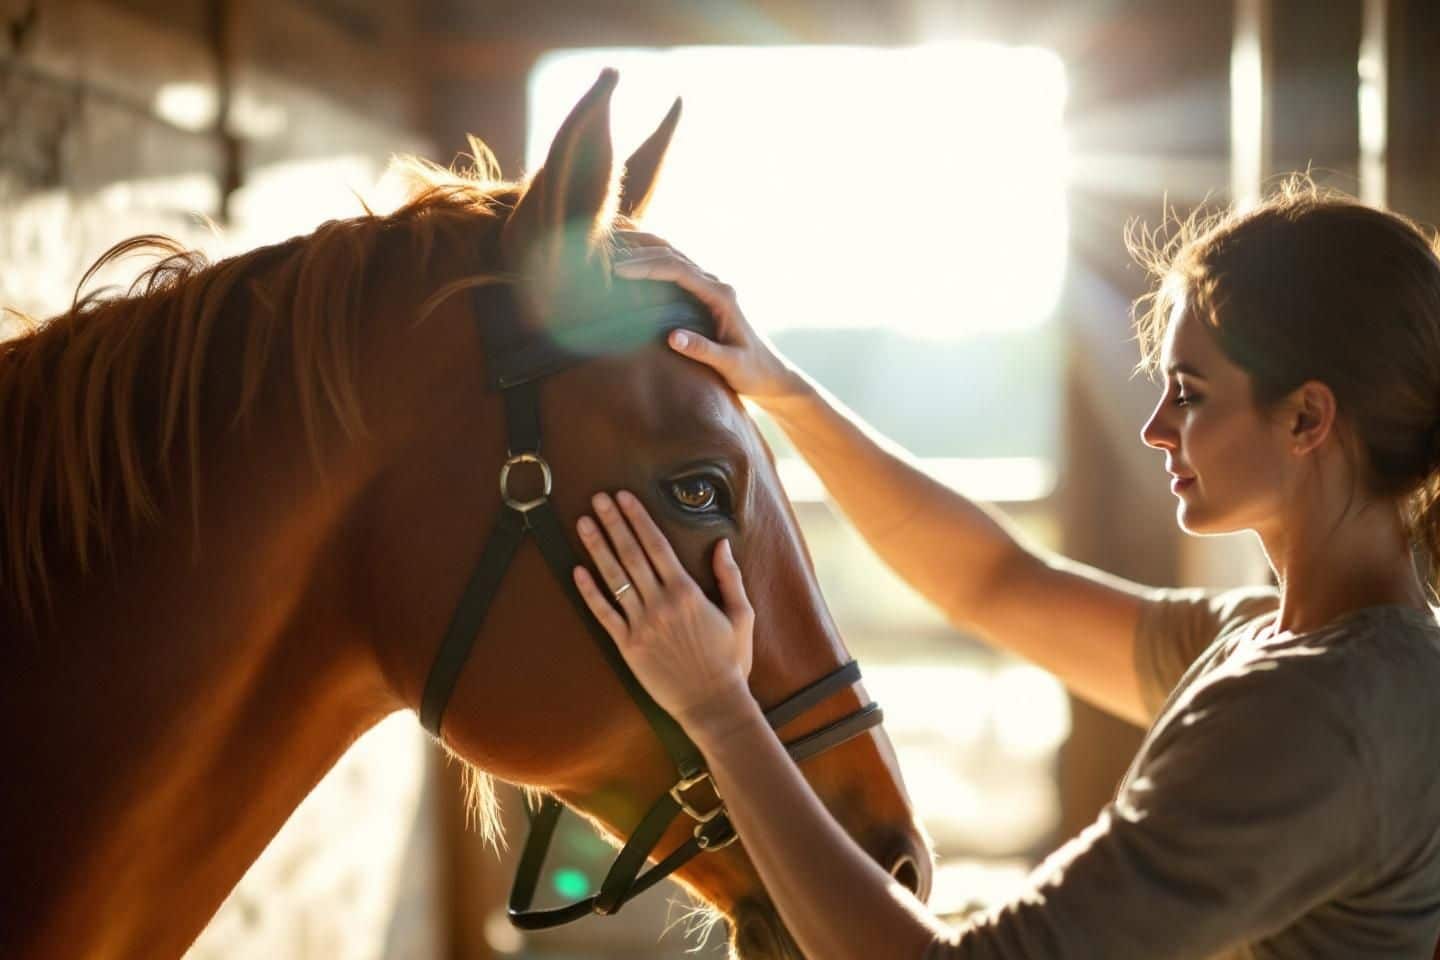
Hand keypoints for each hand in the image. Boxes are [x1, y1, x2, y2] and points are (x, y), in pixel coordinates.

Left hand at [572, 490, 755, 732]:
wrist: (712, 704)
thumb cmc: (730, 660)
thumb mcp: (741, 614)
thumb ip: (729, 577)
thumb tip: (721, 544)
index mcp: (687, 592)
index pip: (656, 545)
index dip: (637, 518)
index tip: (624, 497)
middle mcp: (661, 604)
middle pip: (631, 554)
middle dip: (613, 523)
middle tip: (598, 498)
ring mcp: (641, 625)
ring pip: (614, 578)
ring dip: (596, 548)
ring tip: (583, 523)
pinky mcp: (628, 646)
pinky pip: (604, 614)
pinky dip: (589, 592)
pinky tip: (577, 570)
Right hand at [614, 232, 803, 403]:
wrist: (770, 375)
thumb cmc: (752, 372)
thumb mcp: (729, 365)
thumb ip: (703, 351)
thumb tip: (670, 337)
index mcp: (722, 296)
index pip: (679, 270)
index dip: (647, 266)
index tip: (617, 269)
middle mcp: (715, 285)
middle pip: (673, 254)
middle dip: (638, 249)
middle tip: (603, 249)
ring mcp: (709, 287)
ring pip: (673, 255)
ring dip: (643, 247)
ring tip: (610, 242)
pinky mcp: (703, 294)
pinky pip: (673, 269)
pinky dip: (650, 259)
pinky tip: (630, 258)